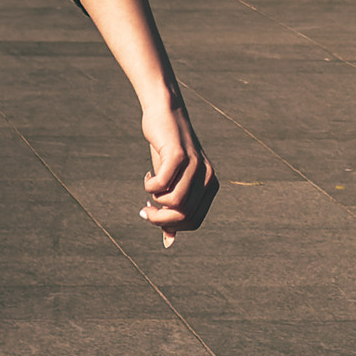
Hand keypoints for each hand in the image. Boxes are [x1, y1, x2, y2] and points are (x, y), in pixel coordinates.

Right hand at [140, 96, 216, 237]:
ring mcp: (195, 166)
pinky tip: (149, 174)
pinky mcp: (179, 155)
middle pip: (183, 216)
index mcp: (210, 186)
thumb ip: (173, 210)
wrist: (165, 113)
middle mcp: (207, 177)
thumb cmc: (168, 152)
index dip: (171, 226)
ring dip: (155, 202)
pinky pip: (162, 185)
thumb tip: (169, 242)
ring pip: (174, 203)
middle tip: (145, 210)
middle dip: (159, 219)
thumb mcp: (172, 183)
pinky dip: (150, 185)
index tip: (153, 215)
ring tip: (150, 189)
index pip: (193, 222)